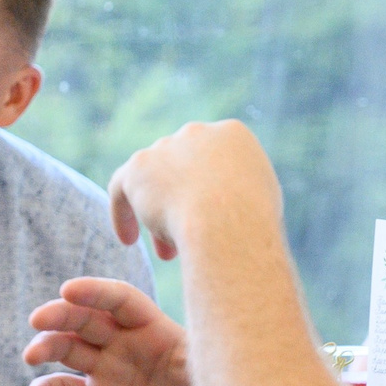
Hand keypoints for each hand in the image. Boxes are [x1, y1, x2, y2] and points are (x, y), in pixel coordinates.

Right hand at [23, 278, 206, 385]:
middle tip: (38, 320)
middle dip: (61, 315)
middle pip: (87, 319)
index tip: (68, 290)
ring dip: (47, 347)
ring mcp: (109, 373)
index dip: (95, 292)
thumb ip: (192, 358)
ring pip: (69, 350)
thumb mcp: (209, 377)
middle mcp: (125, 344)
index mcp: (154, 329)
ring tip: (31, 357)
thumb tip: (186, 347)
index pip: (120, 300)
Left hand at [104, 120, 282, 262]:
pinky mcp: (138, 166)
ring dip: (159, 214)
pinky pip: (123, 187)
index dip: (210, 192)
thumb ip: (239, 190)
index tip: (211, 220)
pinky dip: (123, 212)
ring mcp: (166, 146)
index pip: (214, 161)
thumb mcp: (262, 200)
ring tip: (166, 252)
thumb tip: (225, 200)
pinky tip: (128, 239)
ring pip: (156, 182)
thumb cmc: (252, 221)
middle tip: (189, 238)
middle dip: (185, 204)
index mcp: (232, 135)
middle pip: (183, 171)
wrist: (224, 222)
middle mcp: (197, 133)